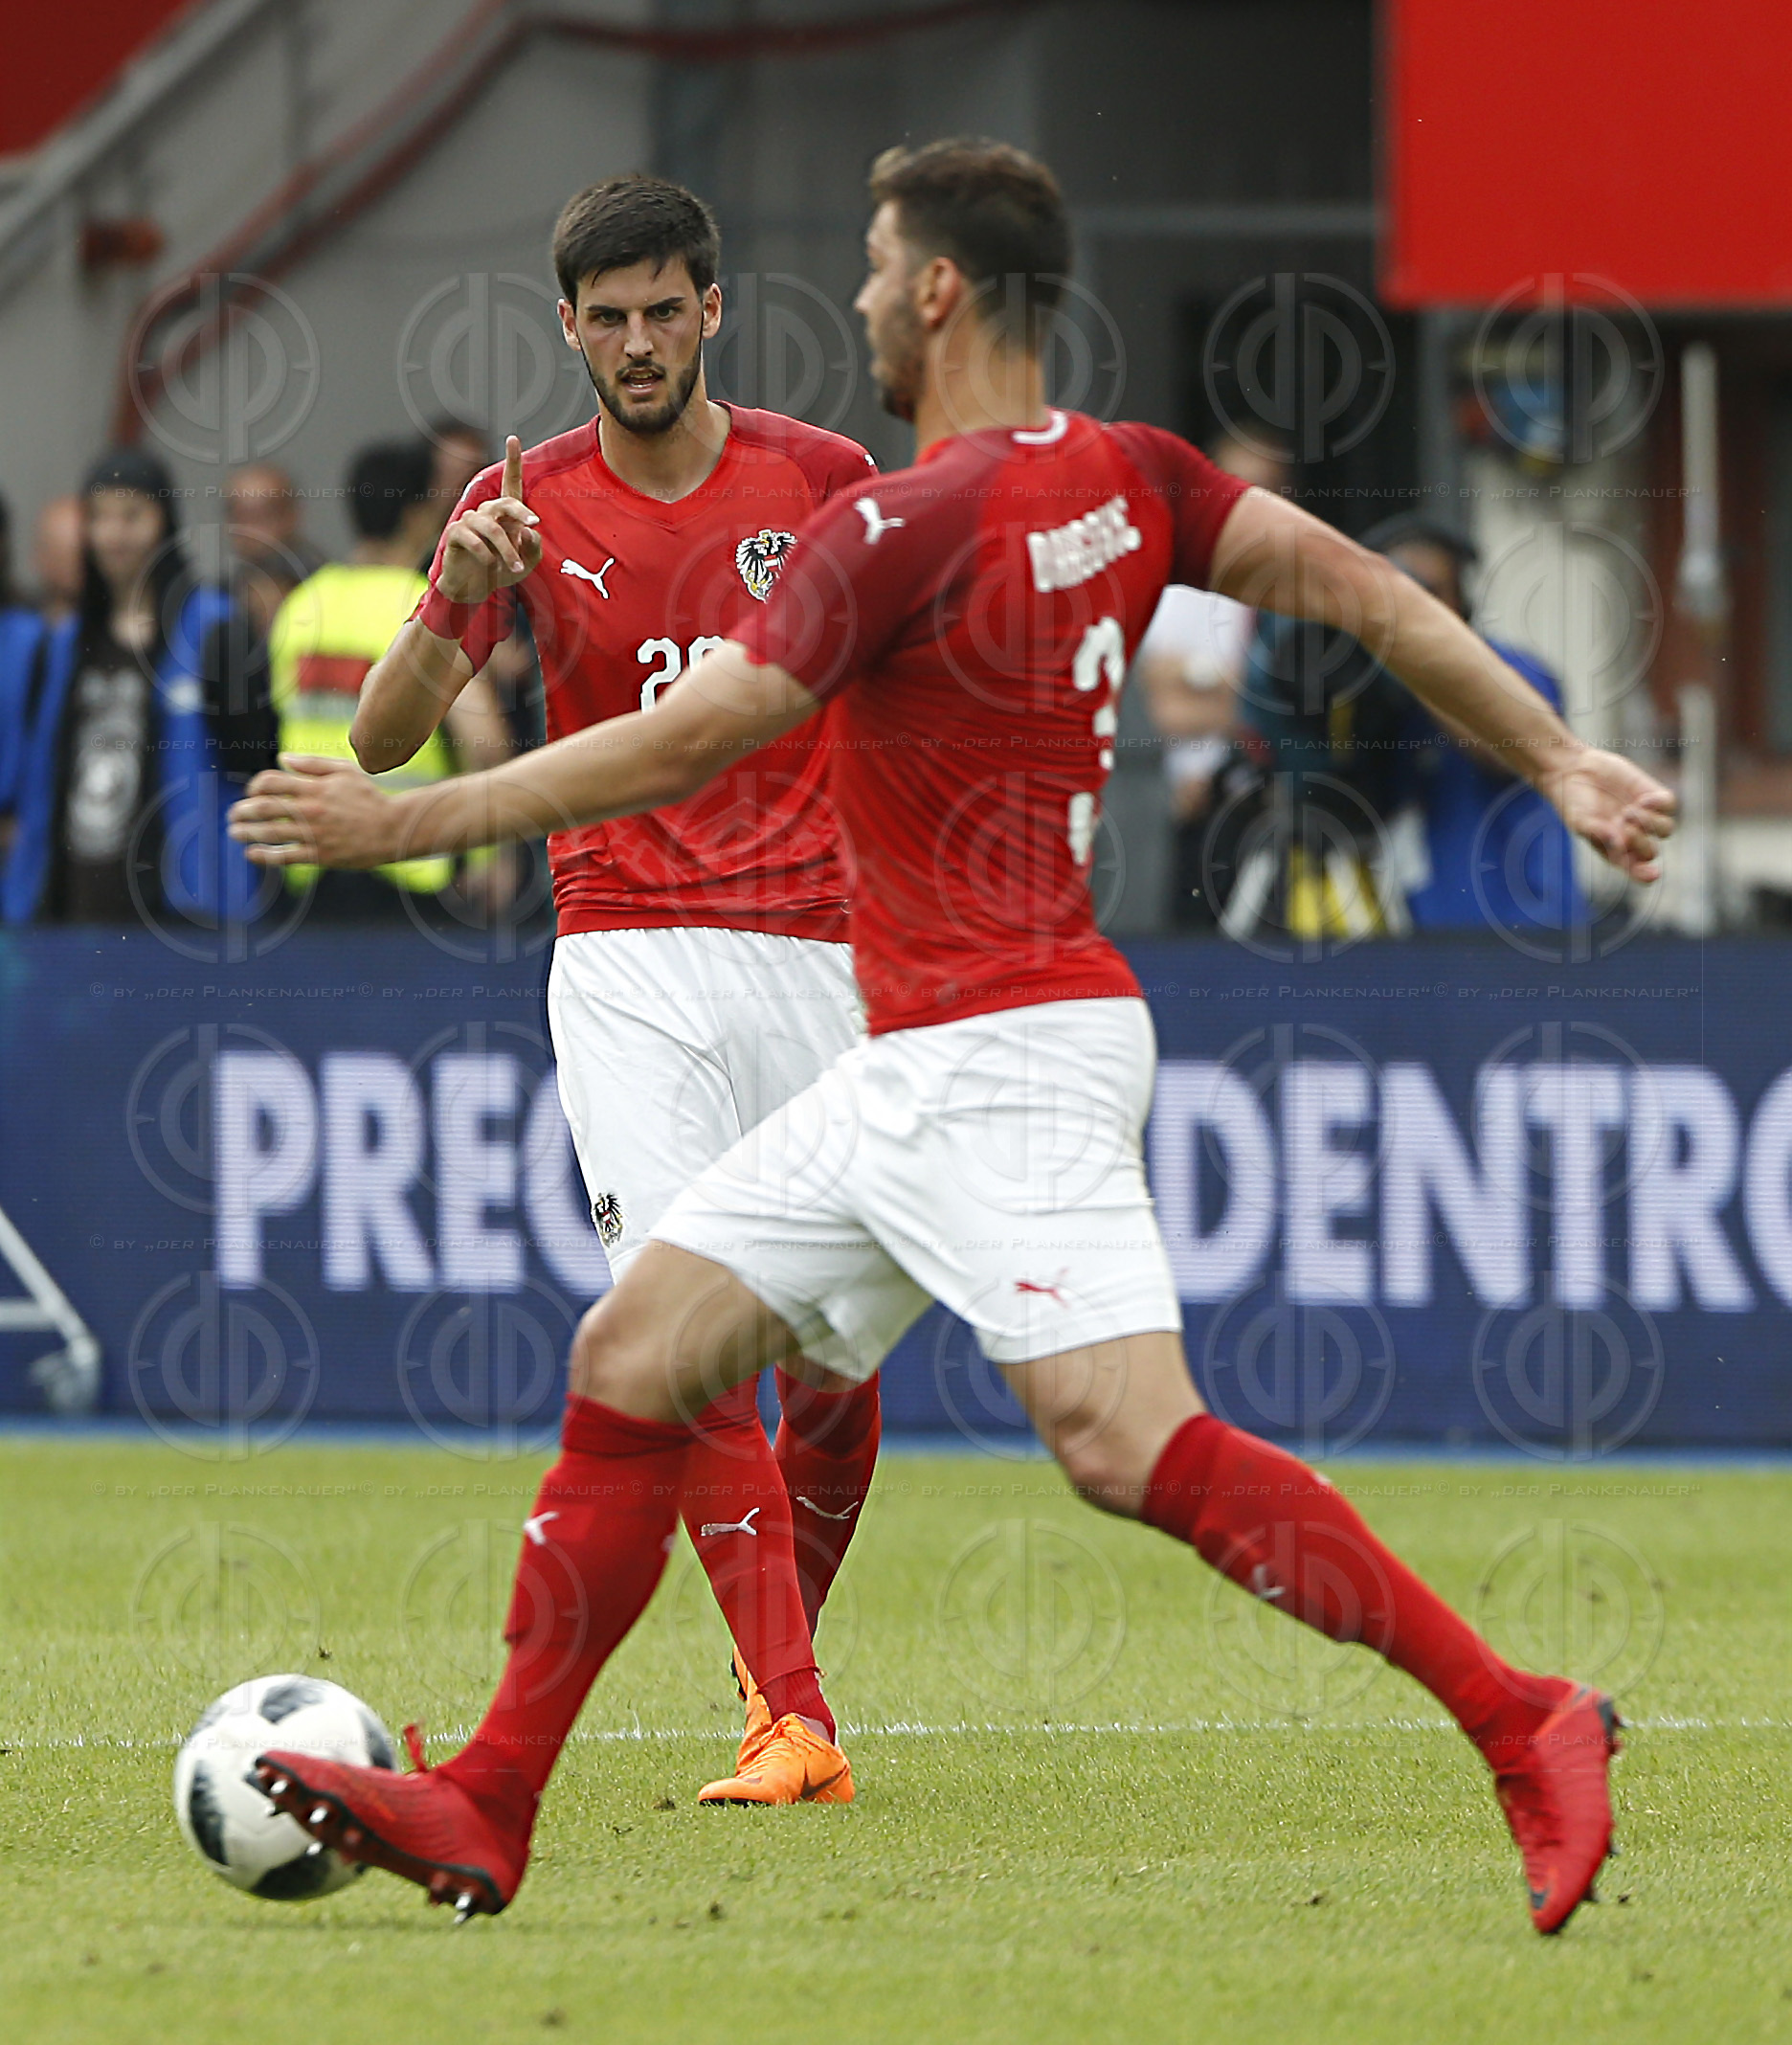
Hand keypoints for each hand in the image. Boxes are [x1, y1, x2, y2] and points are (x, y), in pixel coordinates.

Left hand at [228, 756, 402, 868]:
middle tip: (233, 814)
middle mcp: (310, 809)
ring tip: (234, 832)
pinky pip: (284, 856)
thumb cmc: (370, 798)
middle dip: (242, 810)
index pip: (271, 782)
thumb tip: (282, 759)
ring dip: (245, 832)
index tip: (251, 793)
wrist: (393, 829)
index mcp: (314, 787)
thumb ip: (312, 764)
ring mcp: (313, 833)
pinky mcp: (319, 855)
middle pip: (263, 807)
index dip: (254, 786)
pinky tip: (251, 853)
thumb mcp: (345, 771)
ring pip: (269, 832)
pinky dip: (264, 855)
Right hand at [435, 436, 541, 605]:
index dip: (512, 461)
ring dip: (506, 548)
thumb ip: (534, 548)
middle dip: (520, 511)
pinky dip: (485, 553)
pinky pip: (471, 537)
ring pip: (491, 526)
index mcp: (506, 515)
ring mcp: (469, 521)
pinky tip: (489, 564)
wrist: (475, 590)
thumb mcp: (527, 564)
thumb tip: (529, 530)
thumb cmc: (502, 571)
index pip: (509, 484)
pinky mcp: (455, 534)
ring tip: (515, 568)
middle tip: (533, 524)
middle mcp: (487, 513)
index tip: (513, 438)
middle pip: (504, 502)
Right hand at [1535, 745, 1677, 882]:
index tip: (1653, 874)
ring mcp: (1644, 816)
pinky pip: (1669, 804)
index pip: (1636, 869)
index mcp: (1615, 851)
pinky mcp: (1650, 794)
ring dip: (1651, 823)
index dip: (1646, 874)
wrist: (1574, 770)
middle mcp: (1633, 836)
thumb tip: (1620, 843)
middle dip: (1639, 841)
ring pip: (1666, 829)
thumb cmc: (1573, 801)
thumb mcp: (1578, 820)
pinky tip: (1643, 799)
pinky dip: (1659, 804)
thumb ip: (1597, 832)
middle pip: (1651, 851)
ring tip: (1629, 810)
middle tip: (1622, 824)